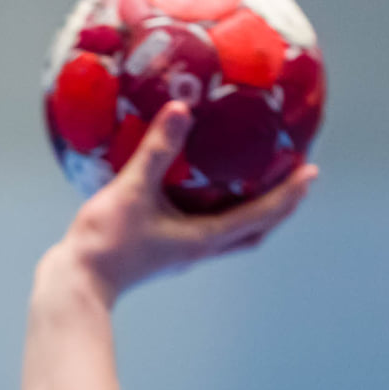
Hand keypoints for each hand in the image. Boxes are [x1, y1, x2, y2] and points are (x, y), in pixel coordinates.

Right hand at [51, 102, 317, 302]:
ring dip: (254, 213)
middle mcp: (201, 249)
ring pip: (234, 235)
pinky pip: (207, 230)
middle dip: (280, 208)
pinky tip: (205, 191)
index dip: (288, 195)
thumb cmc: (106, 241)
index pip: (261, 216)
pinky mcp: (166, 251)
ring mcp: (184, 253)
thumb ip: (158, 148)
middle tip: (296, 181)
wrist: (77, 282)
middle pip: (256, 231)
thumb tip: (182, 107)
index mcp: (204, 238)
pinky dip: (221, 212)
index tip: (311, 173)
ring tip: (262, 185)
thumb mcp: (133, 189)